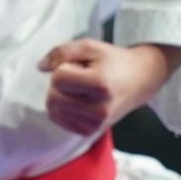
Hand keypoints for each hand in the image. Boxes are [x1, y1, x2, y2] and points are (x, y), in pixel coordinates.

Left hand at [39, 40, 180, 135]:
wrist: (140, 81)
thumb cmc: (113, 61)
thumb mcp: (90, 47)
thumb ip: (62, 52)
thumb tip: (40, 67)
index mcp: (101, 85)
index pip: (58, 78)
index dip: (63, 67)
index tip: (81, 66)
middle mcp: (99, 109)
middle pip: (53, 98)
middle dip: (59, 84)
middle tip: (79, 77)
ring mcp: (95, 124)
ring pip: (53, 110)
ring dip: (60, 96)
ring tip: (80, 89)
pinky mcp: (91, 132)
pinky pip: (59, 120)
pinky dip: (62, 109)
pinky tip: (77, 100)